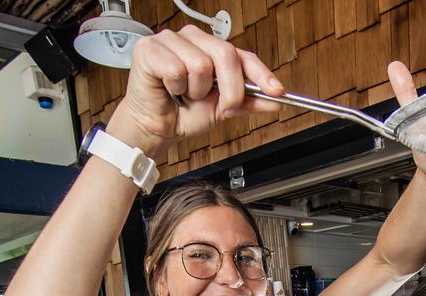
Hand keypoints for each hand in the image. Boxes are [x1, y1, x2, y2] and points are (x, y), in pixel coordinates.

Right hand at [107, 25, 284, 157]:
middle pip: (225, 54)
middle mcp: (193, 39)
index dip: (261, 73)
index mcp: (212, 48)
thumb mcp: (223, 109)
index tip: (276, 91)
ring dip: (196, 90)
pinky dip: (176, 88)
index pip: (242, 55)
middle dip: (230, 89)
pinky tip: (170, 90)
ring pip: (200, 64)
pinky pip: (176, 70)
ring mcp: (170, 40)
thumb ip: (248, 102)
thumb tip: (275, 101)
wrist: (156, 127)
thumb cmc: (184, 112)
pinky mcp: (149, 49)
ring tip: (185, 94)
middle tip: (222, 106)